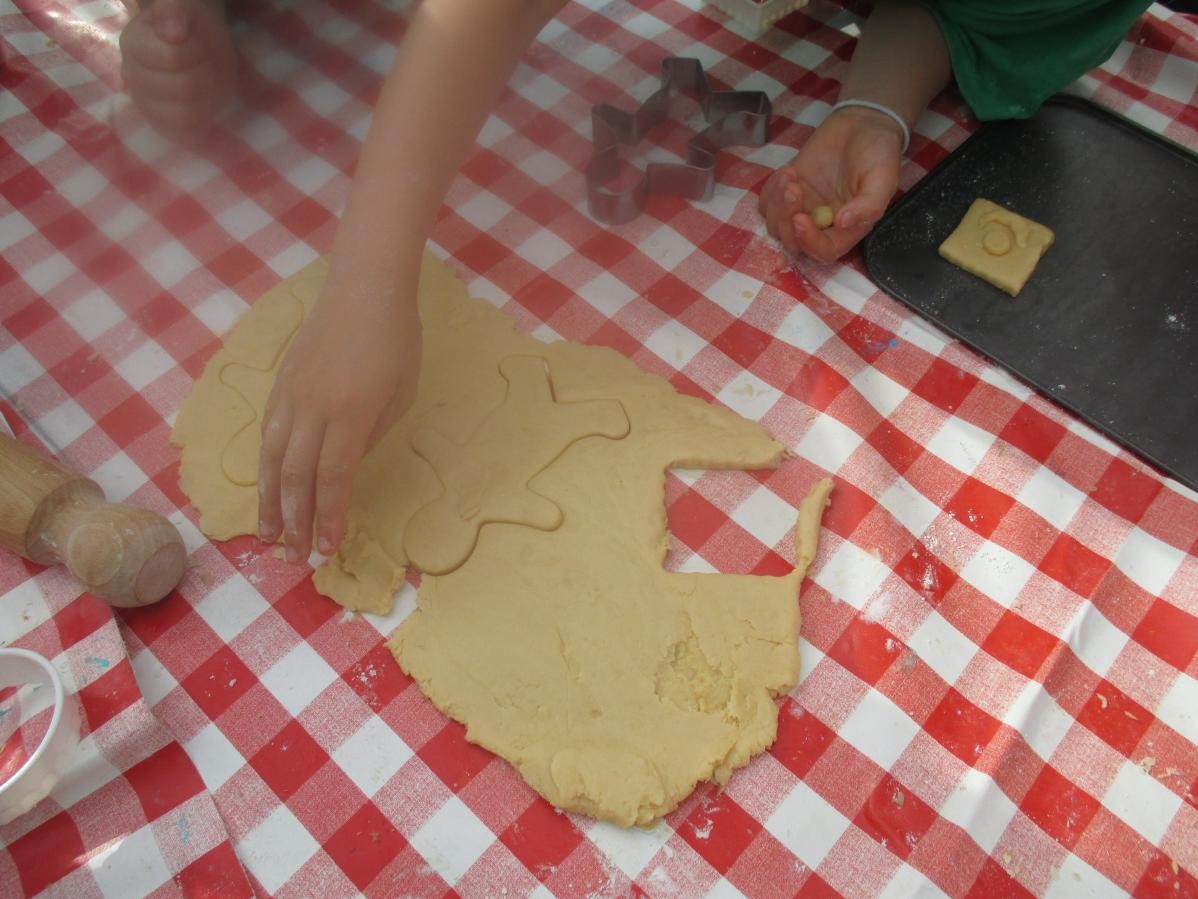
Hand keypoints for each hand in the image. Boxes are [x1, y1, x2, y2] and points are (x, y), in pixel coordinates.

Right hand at [119, 0, 236, 140]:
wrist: (199, 48)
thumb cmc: (193, 28)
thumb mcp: (187, 8)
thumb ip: (174, 9)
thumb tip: (173, 30)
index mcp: (134, 43)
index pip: (173, 57)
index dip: (197, 51)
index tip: (199, 42)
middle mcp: (132, 76)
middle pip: (184, 88)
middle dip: (207, 75)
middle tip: (206, 63)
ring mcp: (144, 104)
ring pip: (186, 115)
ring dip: (208, 99)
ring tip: (206, 82)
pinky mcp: (161, 126)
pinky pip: (185, 135)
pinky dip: (203, 122)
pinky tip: (203, 104)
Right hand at [257, 280, 420, 561]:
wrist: (365, 287)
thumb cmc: (397, 340)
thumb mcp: (400, 394)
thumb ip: (369, 436)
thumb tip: (342, 471)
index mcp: (350, 412)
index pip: (333, 479)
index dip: (328, 517)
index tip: (326, 549)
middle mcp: (313, 408)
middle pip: (296, 477)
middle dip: (295, 522)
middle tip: (294, 558)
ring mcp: (291, 395)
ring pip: (271, 460)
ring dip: (269, 503)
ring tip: (267, 536)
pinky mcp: (279, 384)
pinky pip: (266, 435)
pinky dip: (264, 468)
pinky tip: (265, 489)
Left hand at [759, 106, 903, 262]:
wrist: (864, 124)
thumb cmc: (879, 153)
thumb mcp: (883, 178)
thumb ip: (869, 205)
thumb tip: (843, 222)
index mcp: (847, 229)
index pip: (823, 251)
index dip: (808, 242)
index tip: (800, 219)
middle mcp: (822, 224)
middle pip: (793, 242)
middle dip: (786, 221)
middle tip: (793, 189)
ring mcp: (803, 207)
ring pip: (776, 225)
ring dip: (776, 206)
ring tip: (790, 176)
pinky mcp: (789, 190)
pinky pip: (768, 204)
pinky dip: (770, 192)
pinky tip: (788, 171)